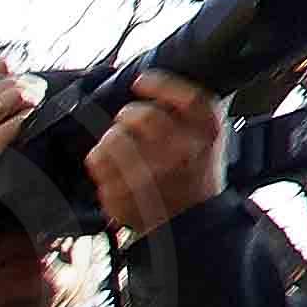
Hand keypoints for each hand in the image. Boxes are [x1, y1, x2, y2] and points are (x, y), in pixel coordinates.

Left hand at [88, 70, 226, 237]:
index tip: (142, 82)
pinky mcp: (125, 192)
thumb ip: (191, 114)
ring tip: (122, 146)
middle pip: (143, 115)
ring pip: (116, 136)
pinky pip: (98, 159)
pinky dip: (99, 156)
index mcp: (208, 134)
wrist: (188, 224)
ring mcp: (151, 175)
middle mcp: (182, 152)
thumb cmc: (195, 177)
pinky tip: (111, 163)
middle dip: (129, 114)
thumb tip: (155, 86)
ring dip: (113, 136)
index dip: (160, 84)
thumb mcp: (209, 141)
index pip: (189, 98)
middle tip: (128, 122)